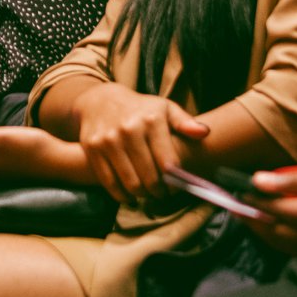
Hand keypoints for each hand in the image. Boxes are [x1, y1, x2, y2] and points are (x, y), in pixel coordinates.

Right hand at [72, 82, 209, 204]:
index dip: (175, 182)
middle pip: (149, 177)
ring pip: (130, 182)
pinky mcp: (92, 148)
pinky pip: (109, 182)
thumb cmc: (140, 108)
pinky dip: (121, 195)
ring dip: (142, 195)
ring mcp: (108, 139)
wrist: (100, 101)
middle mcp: (129, 129)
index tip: (176, 187)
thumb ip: (185, 122)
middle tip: (162, 194)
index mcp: (151, 120)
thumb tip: (205, 133)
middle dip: (159, 192)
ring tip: (148, 194)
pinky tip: (130, 196)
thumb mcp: (164, 108)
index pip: (168, 163)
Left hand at [243, 162, 296, 257]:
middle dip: (253, 220)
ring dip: (265, 233)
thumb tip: (259, 181)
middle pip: (276, 233)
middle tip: (234, 206)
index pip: (276, 211)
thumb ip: (293, 180)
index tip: (237, 191)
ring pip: (286, 247)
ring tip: (249, 217)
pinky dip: (284, 241)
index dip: (254, 202)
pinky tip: (276, 229)